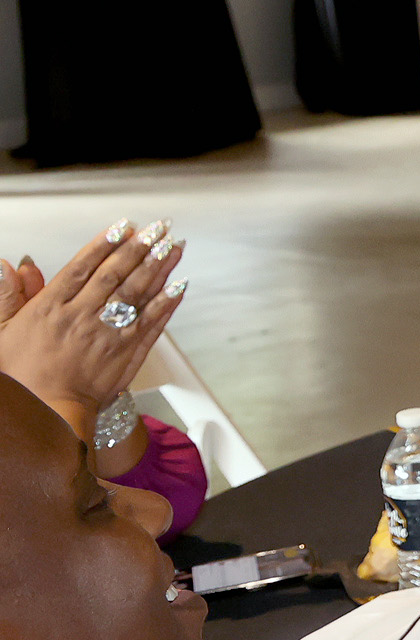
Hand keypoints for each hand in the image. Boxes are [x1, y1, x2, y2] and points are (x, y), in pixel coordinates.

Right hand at [0, 222, 187, 427]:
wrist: (46, 414)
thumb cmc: (22, 375)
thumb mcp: (1, 332)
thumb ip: (8, 296)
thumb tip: (9, 264)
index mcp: (49, 308)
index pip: (82, 268)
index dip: (105, 244)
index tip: (124, 225)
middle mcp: (81, 317)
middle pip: (115, 276)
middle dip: (139, 248)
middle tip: (159, 227)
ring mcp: (107, 335)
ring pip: (137, 295)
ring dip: (159, 268)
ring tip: (174, 245)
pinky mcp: (127, 354)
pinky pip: (151, 324)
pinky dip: (167, 303)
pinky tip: (180, 284)